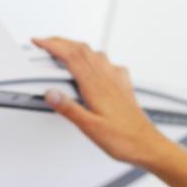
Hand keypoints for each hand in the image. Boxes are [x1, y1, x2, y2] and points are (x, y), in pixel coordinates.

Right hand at [34, 37, 175, 166]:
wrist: (147, 144)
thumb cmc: (123, 139)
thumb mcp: (90, 128)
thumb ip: (69, 109)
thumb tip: (51, 93)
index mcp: (96, 87)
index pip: (71, 57)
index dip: (53, 46)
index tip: (39, 42)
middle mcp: (107, 79)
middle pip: (82, 50)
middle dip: (61, 42)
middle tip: (45, 42)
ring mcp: (117, 81)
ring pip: (95, 54)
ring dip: (77, 47)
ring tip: (64, 49)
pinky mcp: (123, 86)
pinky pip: (108, 64)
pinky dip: (96, 57)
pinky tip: (96, 64)